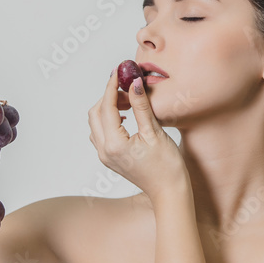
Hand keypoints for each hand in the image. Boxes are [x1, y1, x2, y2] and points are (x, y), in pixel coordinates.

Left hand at [87, 68, 187, 202]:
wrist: (168, 191)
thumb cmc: (167, 166)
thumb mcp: (154, 132)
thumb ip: (141, 106)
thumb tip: (134, 83)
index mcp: (114, 144)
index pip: (107, 107)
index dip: (111, 86)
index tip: (118, 71)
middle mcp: (104, 151)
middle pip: (95, 113)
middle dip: (108, 96)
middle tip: (126, 86)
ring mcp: (104, 156)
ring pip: (96, 123)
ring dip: (108, 108)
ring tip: (129, 101)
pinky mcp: (109, 158)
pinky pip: (101, 133)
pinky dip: (108, 120)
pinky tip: (126, 116)